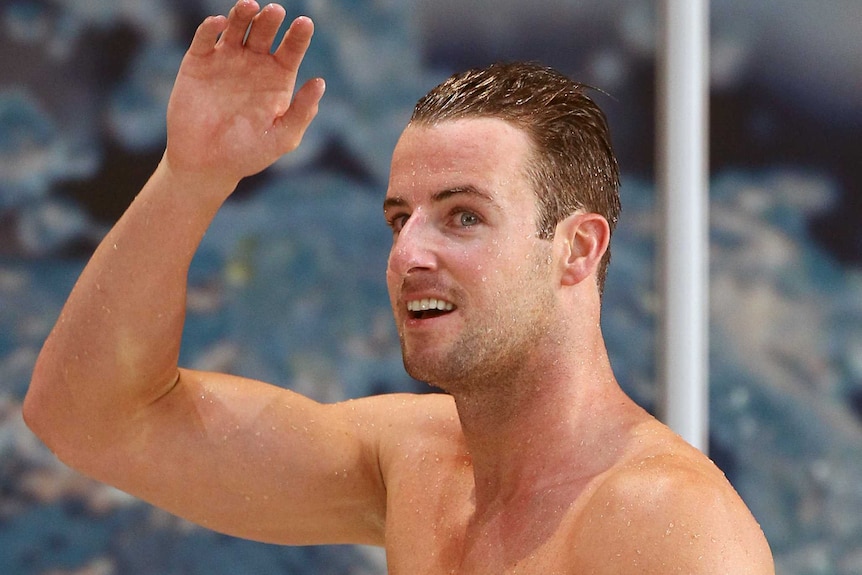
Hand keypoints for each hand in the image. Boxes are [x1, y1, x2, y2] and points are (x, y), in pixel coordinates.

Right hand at [164, 1, 324, 188]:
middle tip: (276, 12)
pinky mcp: (198, 62)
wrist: (206, 164)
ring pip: (237, 27)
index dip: (299, 35)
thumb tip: (320, 82)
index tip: (305, 24)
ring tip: (251, 6)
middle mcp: (253, 63)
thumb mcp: (282, 137)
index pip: (292, 49)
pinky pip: (205, 38)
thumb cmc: (248, 154)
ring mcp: (225, 60)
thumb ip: (301, 112)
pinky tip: (220, 24)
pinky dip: (211, 28)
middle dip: (271, 19)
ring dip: (243, 14)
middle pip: (265, 31)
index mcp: (277, 78)